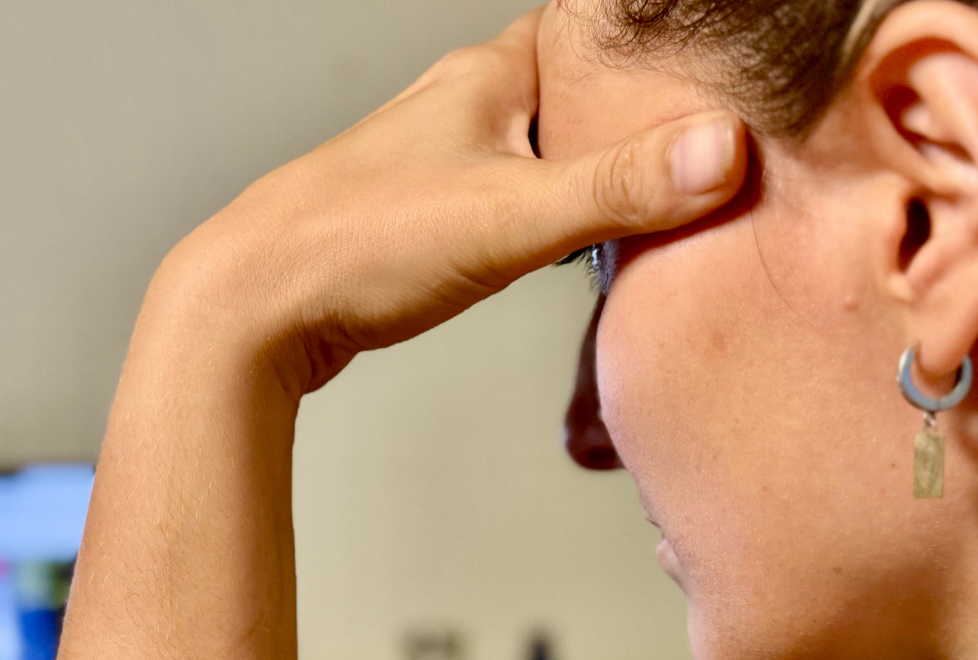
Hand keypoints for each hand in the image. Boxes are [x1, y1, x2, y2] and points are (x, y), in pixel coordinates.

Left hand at [151, 8, 745, 400]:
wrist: (251, 309)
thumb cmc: (359, 245)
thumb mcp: (510, 217)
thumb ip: (619, 189)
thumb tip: (725, 151)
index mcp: (486, 78)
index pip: (589, 31)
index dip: (651, 50)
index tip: (715, 79)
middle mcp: (458, 106)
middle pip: (568, 93)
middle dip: (629, 120)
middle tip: (699, 157)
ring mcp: (433, 161)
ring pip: (533, 149)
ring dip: (584, 174)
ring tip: (649, 208)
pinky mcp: (415, 217)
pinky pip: (502, 198)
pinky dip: (543, 216)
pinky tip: (562, 255)